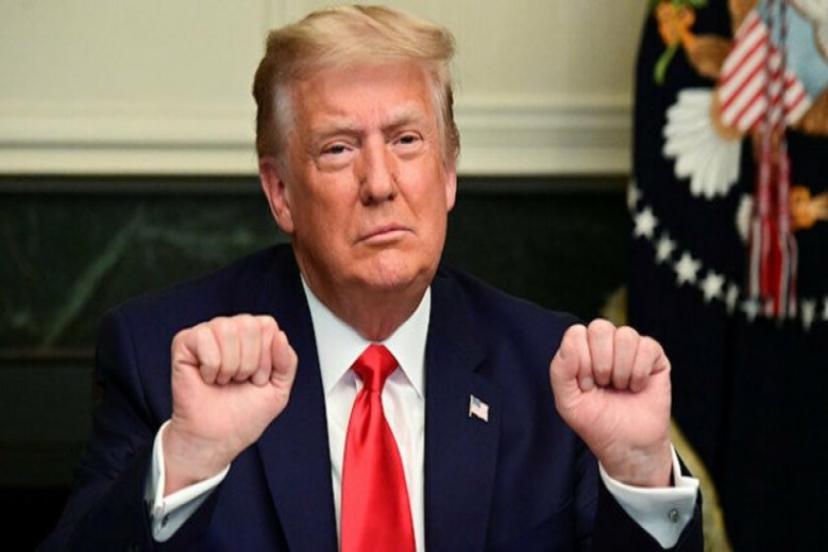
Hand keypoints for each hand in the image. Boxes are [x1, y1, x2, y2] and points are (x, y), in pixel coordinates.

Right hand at [163, 315, 296, 494]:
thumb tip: (279, 335)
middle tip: (239, 381)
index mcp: (254, 336)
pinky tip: (207, 377)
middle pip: (249, 324)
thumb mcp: (279, 389)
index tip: (257, 379)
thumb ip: (287, 361)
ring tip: (224, 380)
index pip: (267, 325)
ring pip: (227, 329)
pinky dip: (210, 365)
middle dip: (250, 361)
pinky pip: (203, 338)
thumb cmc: (243, 414)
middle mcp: (231, 329)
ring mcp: (207, 334)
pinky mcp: (184, 342)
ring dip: (230, 365)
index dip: (266, 357)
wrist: (216, 437)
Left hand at [549, 319, 671, 486]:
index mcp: (582, 350)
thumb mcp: (567, 402)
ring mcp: (630, 349)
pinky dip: (639, 372)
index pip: (577, 332)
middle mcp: (605, 344)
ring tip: (620, 387)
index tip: (586, 385)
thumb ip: (560, 370)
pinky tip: (636, 387)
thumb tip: (571, 339)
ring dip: (621, 369)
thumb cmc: (596, 421)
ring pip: (626, 335)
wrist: (627, 445)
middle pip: (600, 327)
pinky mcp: (654, 357)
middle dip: (601, 362)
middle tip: (603, 384)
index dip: (581, 360)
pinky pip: (647, 346)